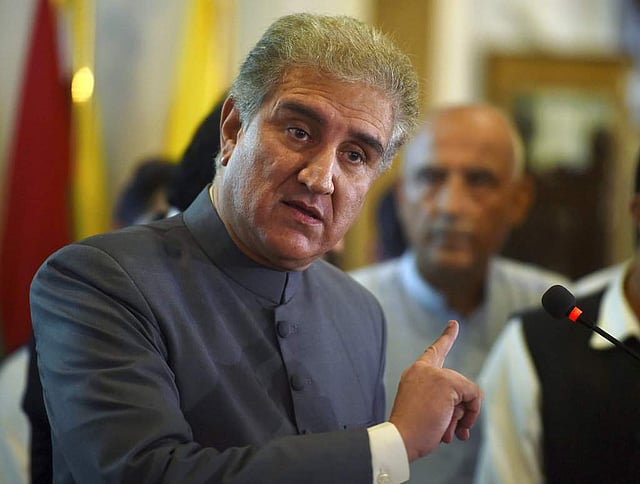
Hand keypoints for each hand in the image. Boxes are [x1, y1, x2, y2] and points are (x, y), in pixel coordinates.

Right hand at [388, 320, 482, 461]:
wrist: (401, 438)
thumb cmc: (412, 430)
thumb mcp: (427, 410)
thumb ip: (445, 401)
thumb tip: (470, 408)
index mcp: (415, 373)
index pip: (434, 352)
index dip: (447, 337)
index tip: (454, 324)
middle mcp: (423, 369)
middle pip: (459, 384)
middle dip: (460, 410)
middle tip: (445, 427)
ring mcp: (435, 374)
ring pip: (467, 391)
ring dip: (463, 415)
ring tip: (444, 428)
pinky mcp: (446, 382)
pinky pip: (474, 395)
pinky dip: (471, 414)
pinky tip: (454, 426)